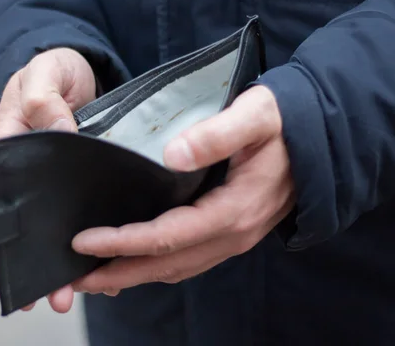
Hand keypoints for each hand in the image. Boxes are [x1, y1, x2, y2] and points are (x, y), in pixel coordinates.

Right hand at [0, 48, 95, 312]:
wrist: (83, 75)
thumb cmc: (54, 71)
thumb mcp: (46, 73)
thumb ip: (44, 98)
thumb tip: (59, 131)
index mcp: (10, 142)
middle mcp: (30, 169)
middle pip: (22, 217)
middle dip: (27, 257)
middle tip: (41, 293)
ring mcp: (58, 181)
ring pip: (53, 226)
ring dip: (61, 262)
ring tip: (70, 296)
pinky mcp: (85, 184)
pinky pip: (84, 216)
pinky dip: (92, 244)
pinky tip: (106, 269)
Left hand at [71, 85, 293, 295]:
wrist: (320, 137)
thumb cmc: (285, 123)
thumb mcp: (254, 116)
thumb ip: (216, 134)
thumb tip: (171, 155)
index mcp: (234, 209)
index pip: (167, 236)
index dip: (122, 241)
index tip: (83, 241)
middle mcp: (233, 234)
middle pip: (165, 264)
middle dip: (117, 272)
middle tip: (74, 277)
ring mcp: (233, 238)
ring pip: (175, 268)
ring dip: (133, 274)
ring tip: (94, 274)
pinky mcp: (230, 233)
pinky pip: (187, 260)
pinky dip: (155, 266)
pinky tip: (133, 261)